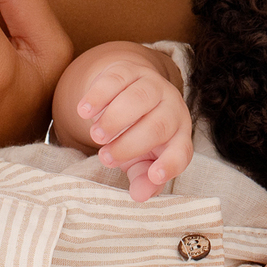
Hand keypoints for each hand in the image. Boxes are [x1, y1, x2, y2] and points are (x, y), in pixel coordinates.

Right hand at [59, 43, 192, 199]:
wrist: (128, 91)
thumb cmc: (137, 134)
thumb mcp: (141, 160)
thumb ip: (143, 179)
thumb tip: (139, 195)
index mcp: (178, 135)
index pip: (182, 151)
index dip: (171, 164)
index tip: (154, 175)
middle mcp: (171, 107)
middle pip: (159, 125)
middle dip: (130, 144)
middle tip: (105, 157)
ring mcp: (152, 85)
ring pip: (140, 98)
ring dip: (115, 119)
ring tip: (96, 136)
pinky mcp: (130, 70)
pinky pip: (117, 79)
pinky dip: (98, 95)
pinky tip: (84, 111)